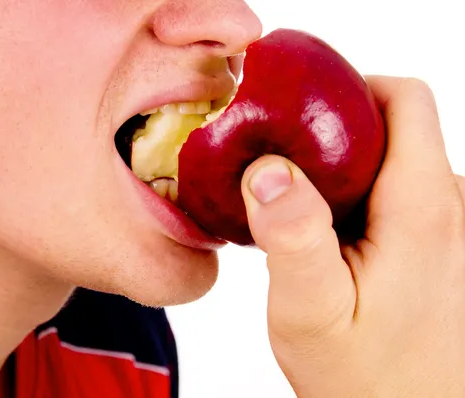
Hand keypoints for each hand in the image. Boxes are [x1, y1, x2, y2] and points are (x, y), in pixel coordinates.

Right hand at [241, 76, 464, 396]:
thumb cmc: (365, 379)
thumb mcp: (311, 312)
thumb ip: (293, 237)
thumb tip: (267, 170)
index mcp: (423, 208)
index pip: (403, 99)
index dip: (348, 89)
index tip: (296, 118)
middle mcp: (450, 208)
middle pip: (394, 126)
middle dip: (332, 134)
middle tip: (284, 172)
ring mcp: (448, 227)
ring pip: (392, 160)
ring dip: (342, 170)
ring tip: (304, 214)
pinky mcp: (436, 246)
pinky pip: (395, 193)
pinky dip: (355, 197)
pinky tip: (329, 240)